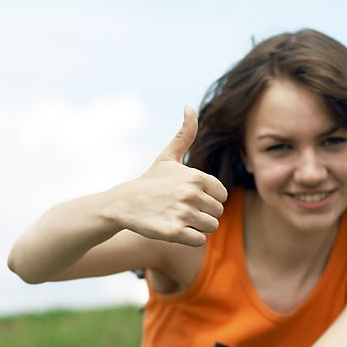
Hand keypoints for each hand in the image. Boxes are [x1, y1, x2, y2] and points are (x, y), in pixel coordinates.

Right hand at [109, 106, 227, 246]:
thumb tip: (190, 107)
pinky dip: (191, 238)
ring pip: (211, 227)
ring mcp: (183, 213)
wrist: (123, 203)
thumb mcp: (168, 156)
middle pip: (218, 212)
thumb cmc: (150, 180)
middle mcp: (192, 194)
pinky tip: (176, 230)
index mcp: (196, 176)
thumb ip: (185, 134)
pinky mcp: (175, 233)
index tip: (190, 197)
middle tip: (182, 209)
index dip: (209, 198)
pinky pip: (199, 240)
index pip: (222, 195)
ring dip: (198, 227)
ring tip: (179, 218)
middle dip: (203, 213)